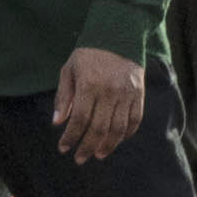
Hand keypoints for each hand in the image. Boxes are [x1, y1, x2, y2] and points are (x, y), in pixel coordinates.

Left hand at [50, 45, 151, 162]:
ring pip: (118, 128)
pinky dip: (126, 133)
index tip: (63, 148)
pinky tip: (116, 140)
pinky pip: (134, 120)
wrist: (118, 37)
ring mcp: (127, 95)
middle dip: (87, 146)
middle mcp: (109, 92)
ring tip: (98, 154)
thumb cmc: (88, 55)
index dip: (71, 137)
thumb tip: (57, 123)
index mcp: (89, 86)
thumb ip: (63, 97)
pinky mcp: (139, 95)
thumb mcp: (69, 71)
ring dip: (108, 145)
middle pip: (99, 128)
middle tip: (80, 158)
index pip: (79, 119)